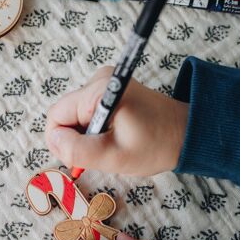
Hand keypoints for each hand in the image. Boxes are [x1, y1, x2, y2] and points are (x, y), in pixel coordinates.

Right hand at [45, 67, 188, 176]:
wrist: (186, 133)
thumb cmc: (154, 146)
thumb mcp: (113, 156)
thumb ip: (78, 150)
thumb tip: (53, 140)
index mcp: (98, 92)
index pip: (56, 116)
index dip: (62, 142)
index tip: (82, 158)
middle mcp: (98, 80)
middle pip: (64, 115)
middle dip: (76, 139)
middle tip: (99, 155)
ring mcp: (104, 83)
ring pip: (75, 116)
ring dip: (86, 136)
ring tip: (111, 145)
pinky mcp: (110, 90)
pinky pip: (87, 113)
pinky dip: (95, 129)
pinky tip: (115, 136)